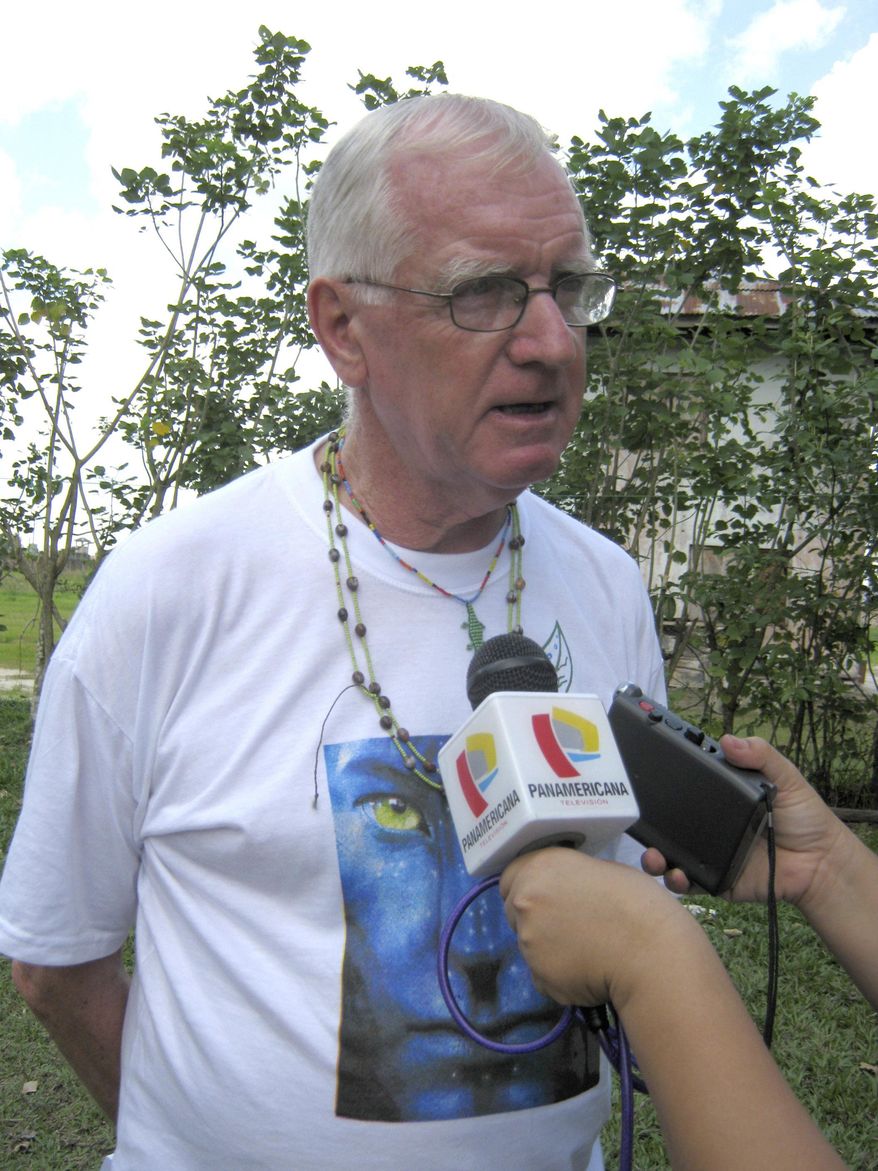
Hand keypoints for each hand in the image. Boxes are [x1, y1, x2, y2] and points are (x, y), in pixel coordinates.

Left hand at [500, 847, 695, 1009]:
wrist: (651, 952)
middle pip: (513, 909)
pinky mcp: (538, 975)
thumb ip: (568, 879)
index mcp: (540, 866)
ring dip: (546, 946)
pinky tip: (586, 971)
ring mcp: (527, 939)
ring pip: (528, 944)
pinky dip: (558, 975)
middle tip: (566, 925)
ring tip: (585, 950)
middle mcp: (526, 900)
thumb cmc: (637, 904)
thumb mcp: (600, 871)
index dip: (526, 885)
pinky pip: (542, 974)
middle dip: (534, 916)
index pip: (510, 876)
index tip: (543, 895)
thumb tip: (562, 892)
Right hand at [641, 736, 847, 906]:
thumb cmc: (806, 818)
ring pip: (670, 852)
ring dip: (654, 854)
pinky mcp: (716, 879)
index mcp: (721, 796)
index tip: (644, 769)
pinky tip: (677, 874)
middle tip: (636, 816)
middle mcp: (708, 823)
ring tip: (652, 855)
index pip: (686, 785)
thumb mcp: (786, 778)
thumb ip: (762, 756)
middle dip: (646, 820)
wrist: (822, 863)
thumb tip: (728, 740)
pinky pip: (689, 882)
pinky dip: (677, 880)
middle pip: (668, 820)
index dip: (664, 779)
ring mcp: (709, 852)